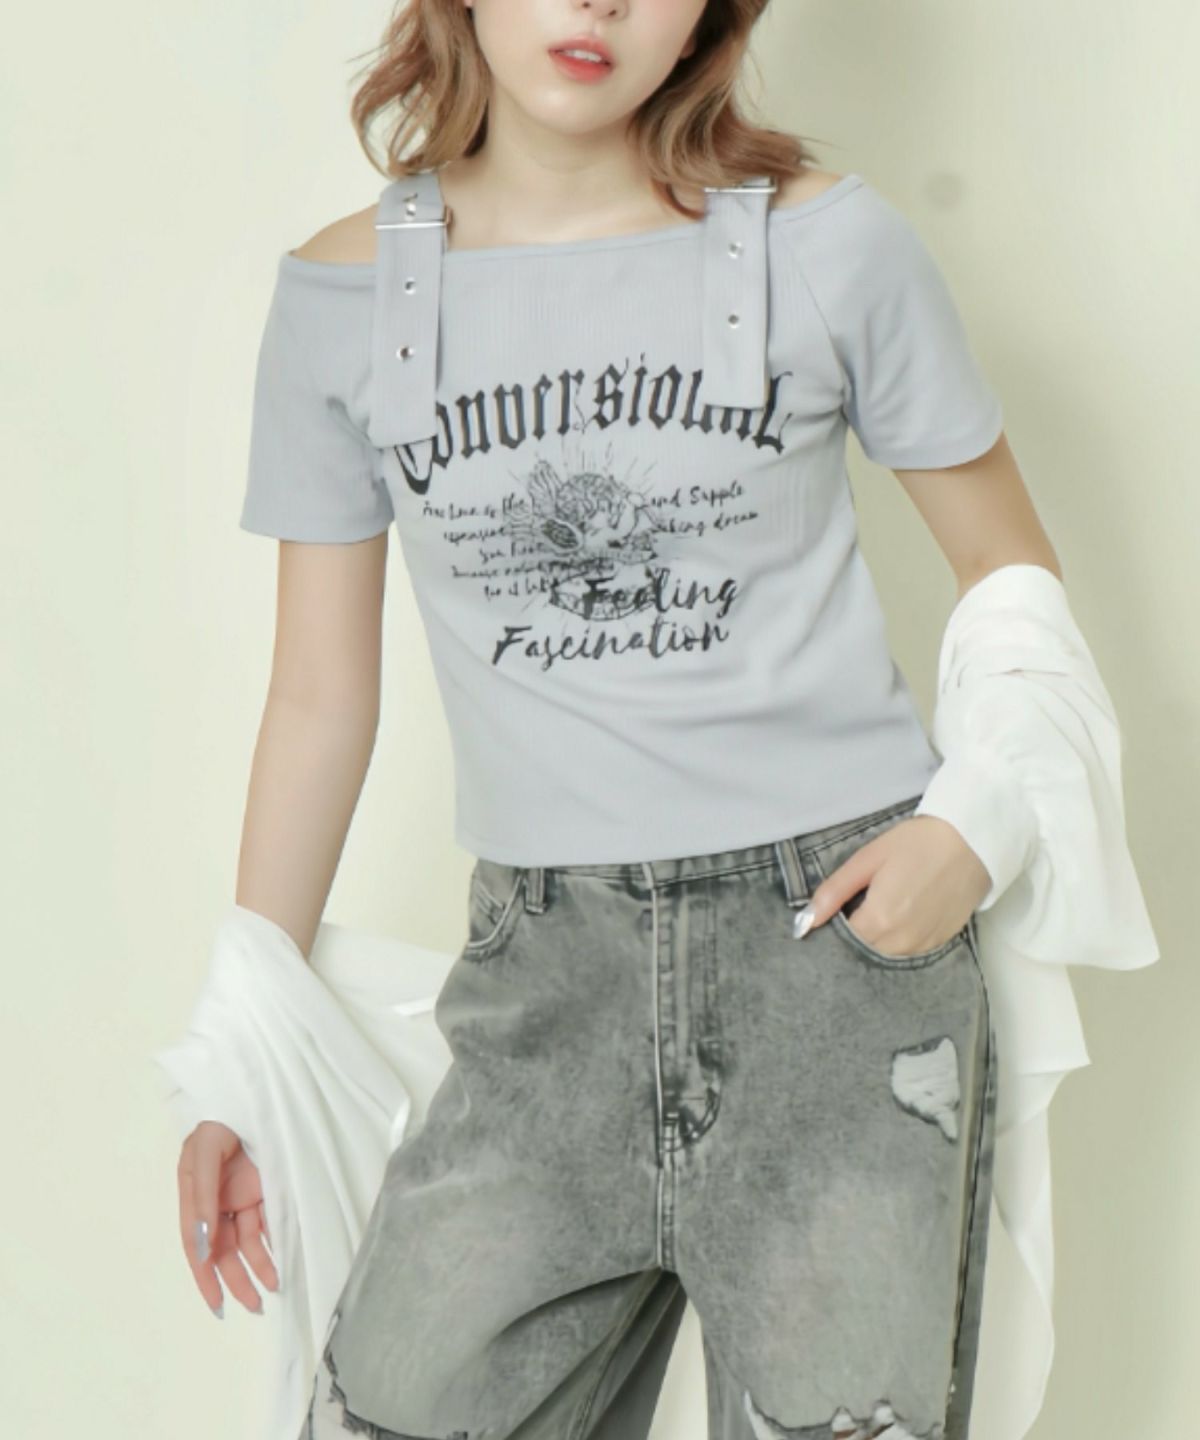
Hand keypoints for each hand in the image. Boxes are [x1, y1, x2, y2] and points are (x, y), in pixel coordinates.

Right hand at [177, 1120, 279, 1316]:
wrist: (259, 1089)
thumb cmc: (225, 1116)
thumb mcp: (206, 1151)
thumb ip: (204, 1197)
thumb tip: (205, 1245)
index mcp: (194, 1192)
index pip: (197, 1243)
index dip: (205, 1275)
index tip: (217, 1303)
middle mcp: (217, 1199)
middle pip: (223, 1249)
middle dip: (236, 1279)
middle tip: (252, 1306)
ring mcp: (243, 1195)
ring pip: (248, 1241)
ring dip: (259, 1266)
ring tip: (274, 1288)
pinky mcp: (267, 1189)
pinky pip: (268, 1224)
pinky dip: (274, 1244)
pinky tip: (282, 1263)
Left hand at [801, 816, 991, 956]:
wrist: (971, 841)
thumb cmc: (916, 843)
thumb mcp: (867, 860)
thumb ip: (833, 893)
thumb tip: (803, 924)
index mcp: (880, 920)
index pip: (842, 942)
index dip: (833, 929)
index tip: (833, 912)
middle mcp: (902, 942)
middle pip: (863, 953)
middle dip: (853, 937)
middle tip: (854, 909)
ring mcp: (924, 946)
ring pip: (885, 955)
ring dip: (875, 941)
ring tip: (877, 910)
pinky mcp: (941, 943)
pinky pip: (908, 952)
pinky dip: (897, 941)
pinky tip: (900, 917)